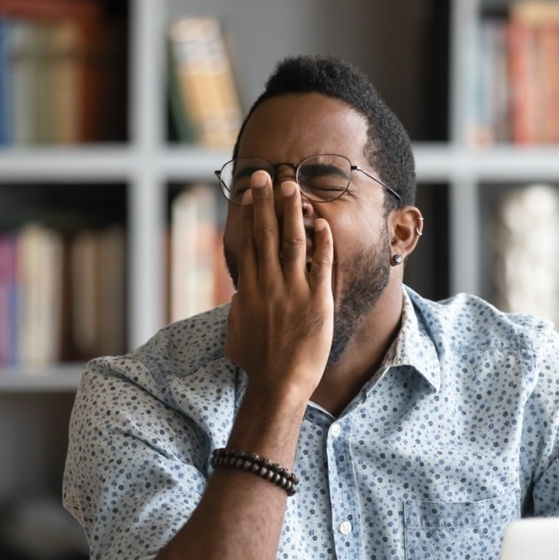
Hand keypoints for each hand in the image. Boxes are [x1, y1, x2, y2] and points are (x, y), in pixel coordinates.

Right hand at [224, 171, 333, 400]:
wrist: (279, 384)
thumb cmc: (257, 366)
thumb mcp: (236, 334)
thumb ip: (237, 311)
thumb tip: (237, 298)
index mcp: (249, 290)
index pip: (249, 243)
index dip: (250, 216)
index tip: (249, 194)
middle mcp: (269, 284)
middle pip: (266, 234)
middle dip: (266, 202)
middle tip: (265, 175)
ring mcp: (293, 290)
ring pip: (292, 242)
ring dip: (292, 212)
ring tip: (292, 187)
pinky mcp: (317, 300)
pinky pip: (321, 264)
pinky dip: (322, 242)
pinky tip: (322, 222)